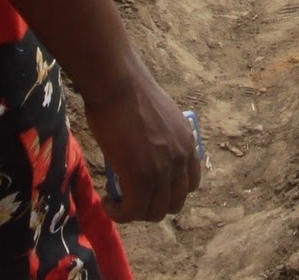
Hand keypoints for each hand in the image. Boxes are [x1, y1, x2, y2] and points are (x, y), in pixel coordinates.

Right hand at [84, 56, 201, 222]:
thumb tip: (148, 155)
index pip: (191, 184)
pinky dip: (118, 213)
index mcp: (187, 143)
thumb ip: (161, 140)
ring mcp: (163, 170)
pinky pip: (132, 211)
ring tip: (117, 201)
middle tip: (130, 196)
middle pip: (174, 203)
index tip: (151, 189)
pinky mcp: (141, 178)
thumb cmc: (130, 93)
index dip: (170, 192)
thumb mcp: (159, 118)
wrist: (118, 85)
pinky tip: (107, 203)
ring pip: (154, 212)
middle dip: (152, 205)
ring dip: (134, 211)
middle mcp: (181, 159)